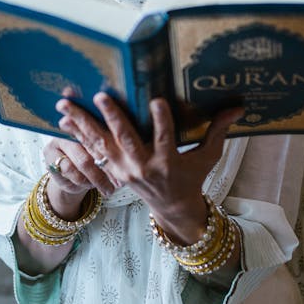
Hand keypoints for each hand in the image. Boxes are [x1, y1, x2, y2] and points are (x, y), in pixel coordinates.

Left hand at [57, 93, 242, 243]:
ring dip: (82, 124)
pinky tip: (63, 120)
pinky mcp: (113, 170)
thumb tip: (239, 107)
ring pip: (101, 144)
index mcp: (168, 163)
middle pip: (126, 141)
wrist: (172, 207)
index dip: (162, 121)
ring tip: (65, 105)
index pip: (165, 139)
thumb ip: (218, 129)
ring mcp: (124, 170)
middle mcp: (143, 167)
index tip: (158, 100)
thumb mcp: (208, 156)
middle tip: (101, 95)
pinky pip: (92, 151)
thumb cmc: (192, 176)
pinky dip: (78, 135)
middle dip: (113, 118)